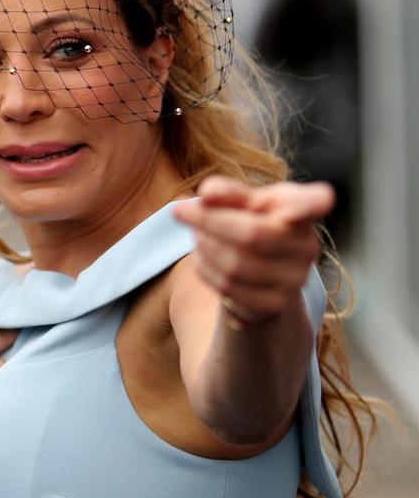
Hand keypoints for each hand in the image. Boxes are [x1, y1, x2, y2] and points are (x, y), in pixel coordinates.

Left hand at [174, 176, 334, 322]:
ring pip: (236, 263)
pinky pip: (229, 287)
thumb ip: (228, 193)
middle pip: (252, 233)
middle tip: (179, 211)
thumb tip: (208, 192)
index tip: (319, 197)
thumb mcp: (245, 204)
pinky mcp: (274, 306)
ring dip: (204, 246)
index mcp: (302, 214)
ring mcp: (293, 281)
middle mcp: (306, 248)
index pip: (313, 205)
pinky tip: (200, 257)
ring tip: (195, 235)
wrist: (262, 276)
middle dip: (209, 220)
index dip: (310, 203)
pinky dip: (206, 269)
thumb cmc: (253, 225)